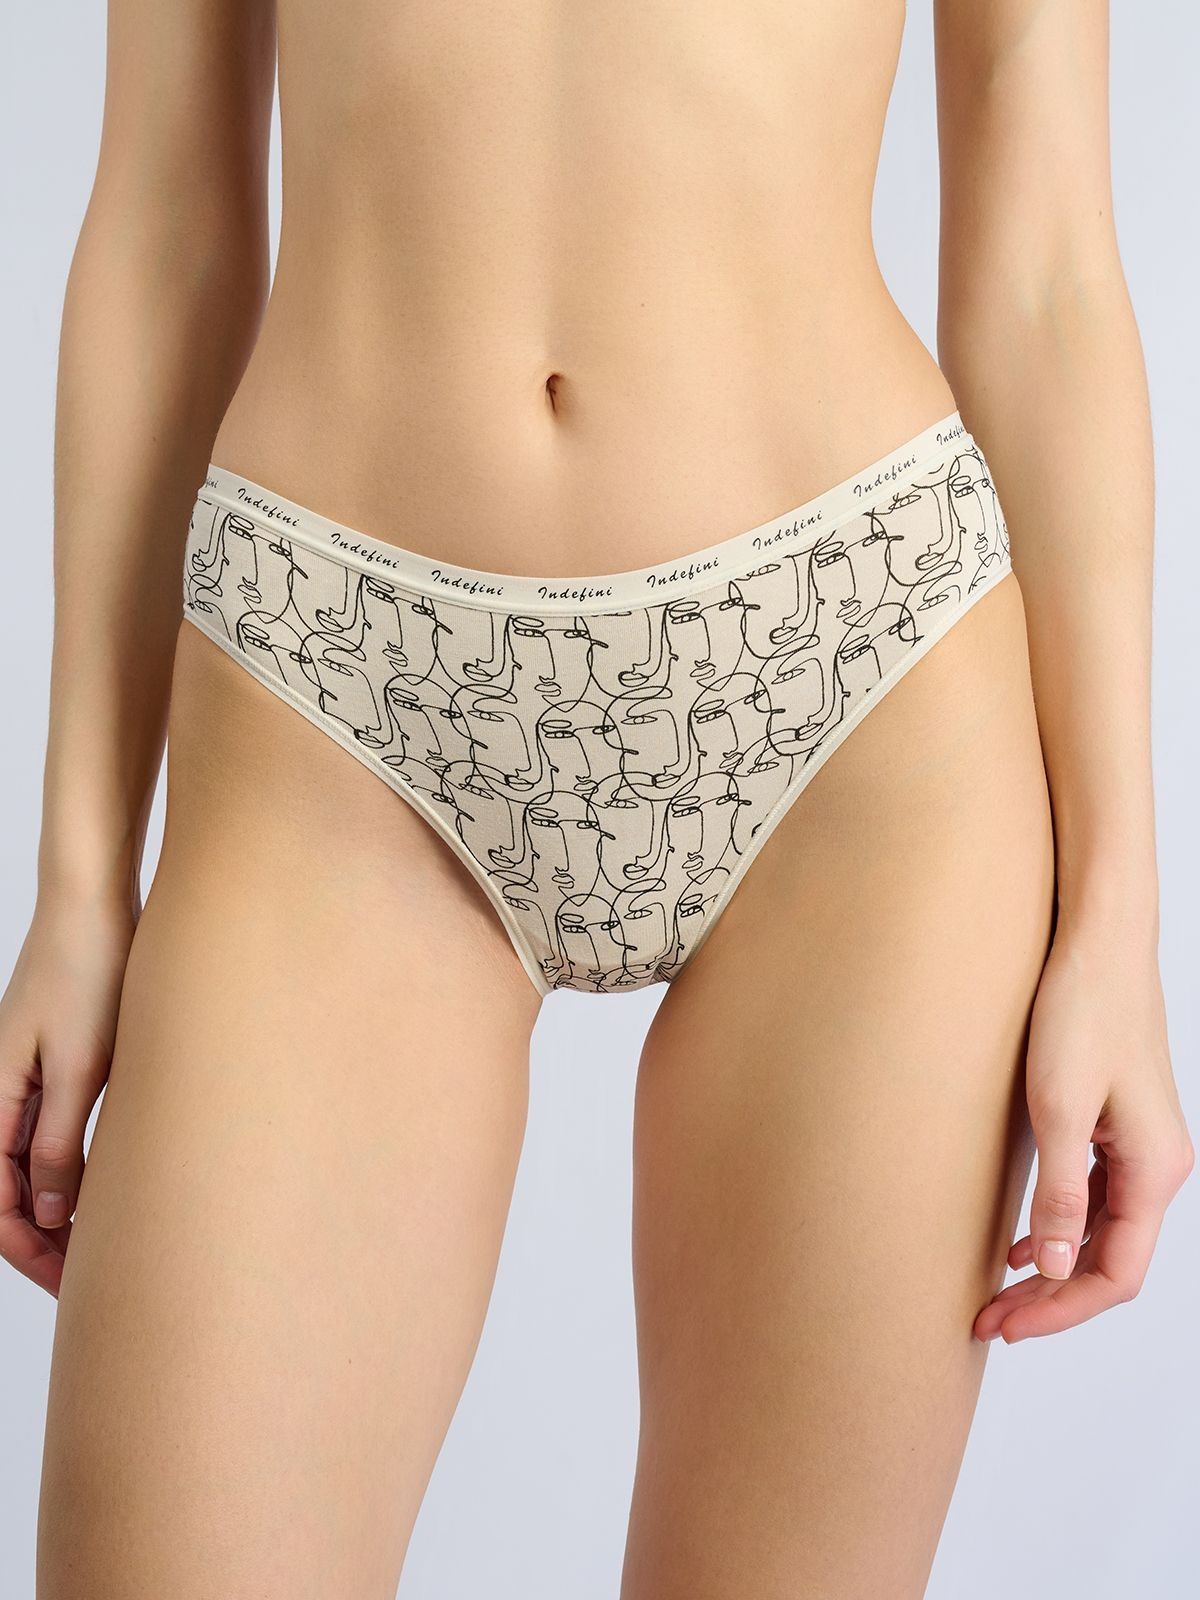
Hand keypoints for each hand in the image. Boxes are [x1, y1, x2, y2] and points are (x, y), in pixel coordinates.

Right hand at [0, 889, 134, 1294]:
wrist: (93, 903)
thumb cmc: (87, 970)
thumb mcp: (79, 1064)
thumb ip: (61, 1140)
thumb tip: (51, 1214)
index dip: (28, 1247)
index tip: (67, 1282)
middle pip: (9, 1188)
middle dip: (42, 1240)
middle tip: (88, 1280)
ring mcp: (23, 1076)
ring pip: (29, 1163)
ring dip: (57, 1207)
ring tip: (99, 1245)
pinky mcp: (51, 1062)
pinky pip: (48, 1131)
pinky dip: (68, 1167)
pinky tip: (103, 1187)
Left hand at [974, 923, 1192, 1341]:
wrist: (1098, 943)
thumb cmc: (1080, 1012)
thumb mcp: (1058, 1107)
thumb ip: (1059, 1194)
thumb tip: (1056, 1270)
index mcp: (1155, 1170)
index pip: (1115, 1274)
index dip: (1061, 1309)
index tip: (1005, 1325)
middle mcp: (1158, 1165)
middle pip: (1111, 1261)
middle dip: (1052, 1298)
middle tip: (989, 1321)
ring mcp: (1142, 1145)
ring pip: (1103, 1233)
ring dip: (1054, 1267)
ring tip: (998, 1293)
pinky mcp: (1119, 1124)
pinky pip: (1096, 1198)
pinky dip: (1061, 1228)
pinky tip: (1022, 1240)